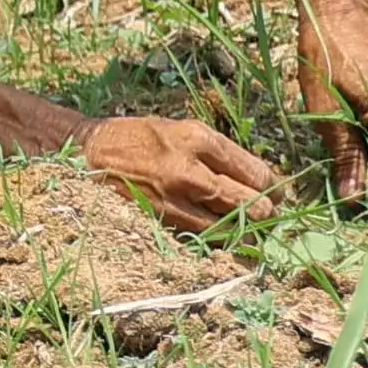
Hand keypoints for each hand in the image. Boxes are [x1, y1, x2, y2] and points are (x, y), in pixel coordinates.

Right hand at [81, 112, 283, 229]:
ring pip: (231, 229)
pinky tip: (219, 232)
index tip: (277, 192)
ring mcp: (176, 201)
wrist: (91, 155)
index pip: (256, 173)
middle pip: (250, 205)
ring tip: (246, 226)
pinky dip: (218, 238)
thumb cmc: (140, 138)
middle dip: (264, 212)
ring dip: (244, 231)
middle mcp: (190, 171)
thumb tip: (259, 180)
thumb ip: (219, 153)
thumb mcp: (182, 130)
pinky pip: (205, 237)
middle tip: (266, 213)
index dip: (273, 187)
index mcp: (198, 140)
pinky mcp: (163, 222)